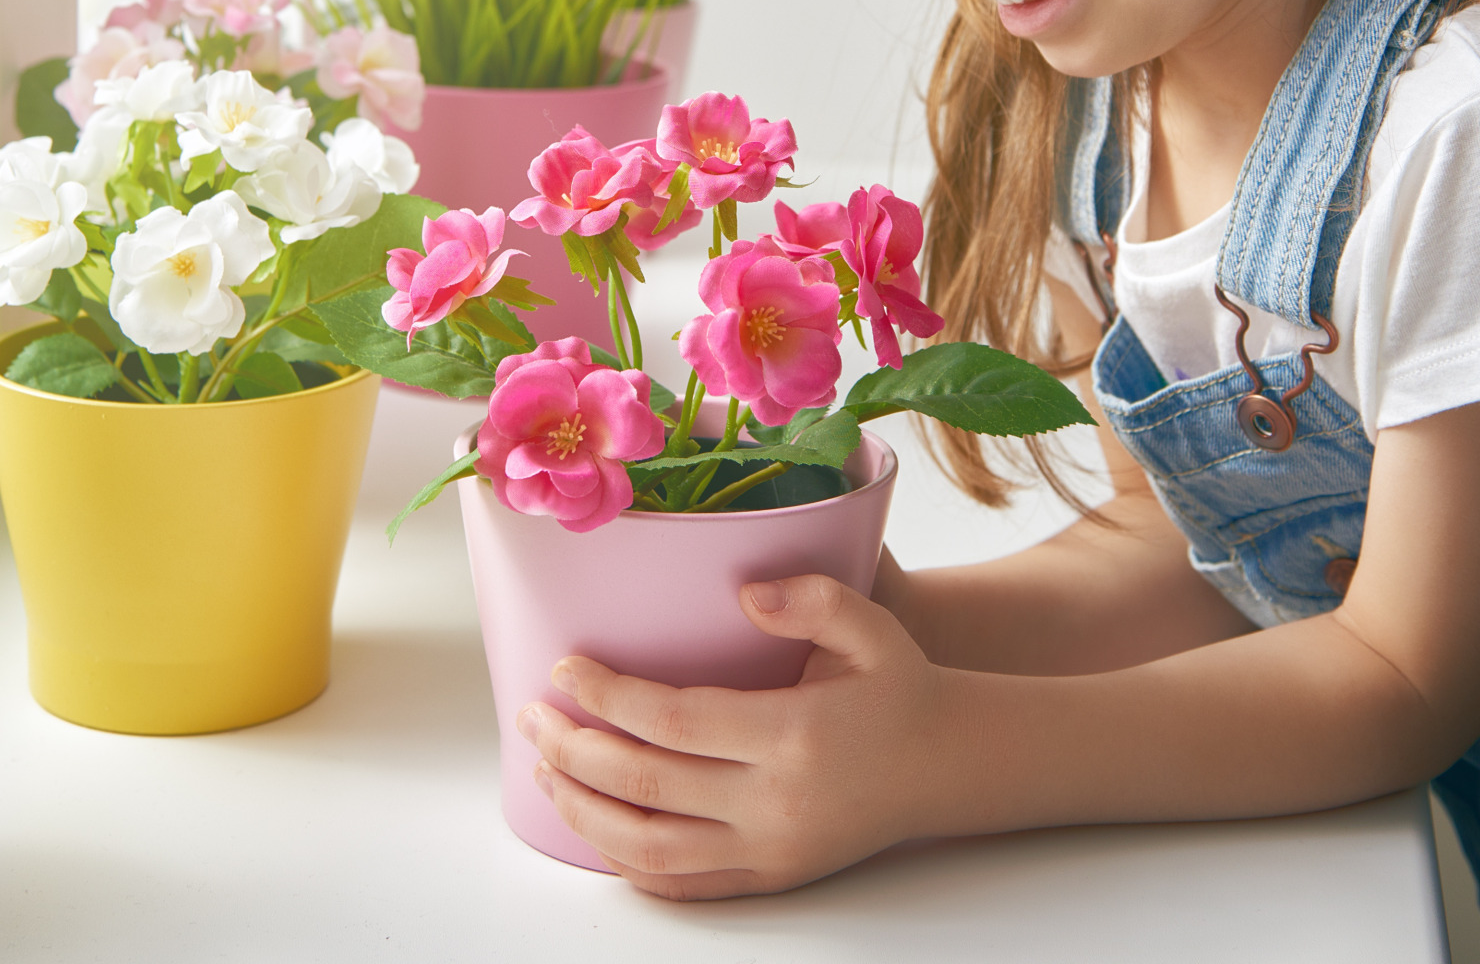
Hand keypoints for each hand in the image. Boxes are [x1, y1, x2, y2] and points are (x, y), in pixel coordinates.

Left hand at [518, 571, 945, 899]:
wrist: (945, 763)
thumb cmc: (898, 688)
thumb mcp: (871, 627)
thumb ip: (811, 599)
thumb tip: (744, 593)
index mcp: (792, 735)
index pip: (672, 720)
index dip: (607, 696)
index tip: (565, 669)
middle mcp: (773, 802)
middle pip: (644, 785)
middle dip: (573, 750)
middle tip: (534, 717)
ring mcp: (768, 849)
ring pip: (647, 848)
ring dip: (582, 810)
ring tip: (546, 769)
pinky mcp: (770, 876)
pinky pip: (682, 885)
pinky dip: (626, 864)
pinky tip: (595, 827)